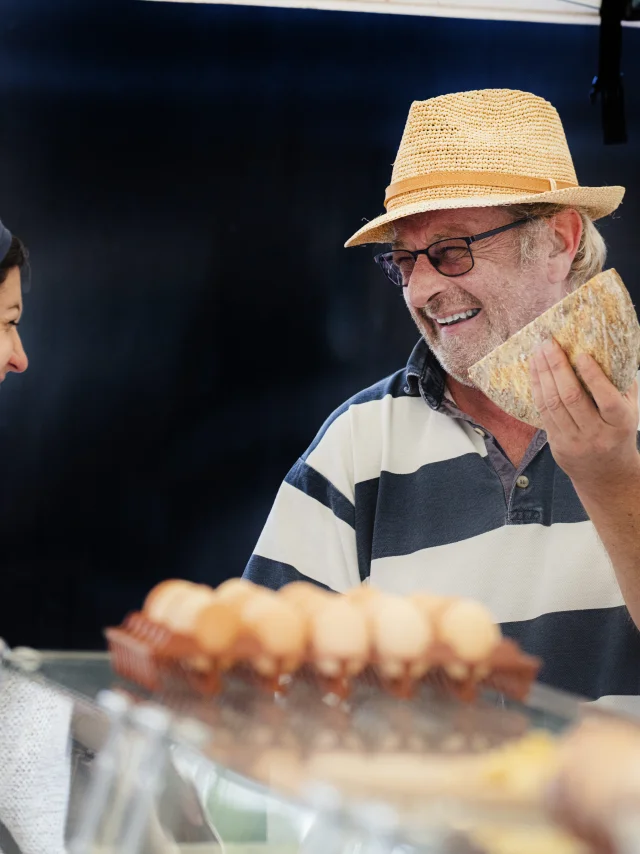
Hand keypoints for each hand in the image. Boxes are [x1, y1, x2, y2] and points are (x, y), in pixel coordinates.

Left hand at [529, 337, 639, 488]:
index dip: (593, 376)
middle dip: (558, 367)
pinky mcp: (556, 444)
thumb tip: (613, 349)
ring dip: (542, 374)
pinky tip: (535, 371)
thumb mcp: (630, 412)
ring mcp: (573, 441)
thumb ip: (622, 385)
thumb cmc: (618, 434)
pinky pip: (542, 412)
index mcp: (619, 424)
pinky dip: (537, 389)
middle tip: (549, 343)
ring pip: (553, 404)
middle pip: (572, 397)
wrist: (606, 475)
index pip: (606, 399)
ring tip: (538, 351)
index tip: (581, 353)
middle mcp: (596, 434)